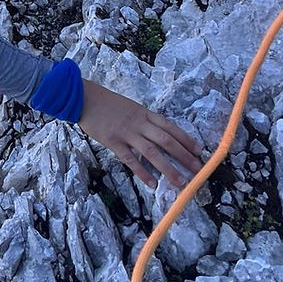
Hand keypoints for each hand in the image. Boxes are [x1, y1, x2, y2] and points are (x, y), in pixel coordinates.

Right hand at [78, 80, 201, 187]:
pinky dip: (142, 172)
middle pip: (166, 140)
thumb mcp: (129, 107)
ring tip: (180, 182)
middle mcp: (139, 123)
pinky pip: (130, 159)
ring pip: (152, 152)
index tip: (198, 150)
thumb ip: (142, 120)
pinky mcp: (113, 142)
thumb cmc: (106, 102)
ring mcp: (126, 133)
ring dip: (168, 168)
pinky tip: (152, 183)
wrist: (84, 97)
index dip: (186, 139)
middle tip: (197, 169)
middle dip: (184, 156)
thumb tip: (157, 134)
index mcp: (144, 113)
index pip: (170, 127)